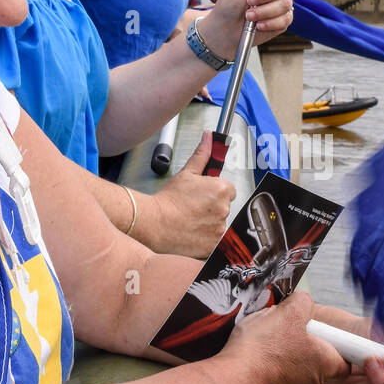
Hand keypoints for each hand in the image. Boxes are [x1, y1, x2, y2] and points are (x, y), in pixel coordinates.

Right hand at [134, 131, 235, 257]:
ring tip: (191, 220)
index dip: (214, 190)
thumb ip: (202, 155)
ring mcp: (220, 229)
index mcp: (221, 189)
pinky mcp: (214, 245)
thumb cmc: (168, 199)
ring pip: (220, 224)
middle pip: (225, 206)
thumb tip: (209, 138)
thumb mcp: (186, 173)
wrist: (156, 223)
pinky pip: (216, 241)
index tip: (203, 194)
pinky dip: (206, 238)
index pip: (228, 189)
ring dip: (209, 223)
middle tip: (193, 207)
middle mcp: (224, 209)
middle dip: (212, 206)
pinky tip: (193, 232)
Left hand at [198, 0, 293, 59]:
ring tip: (248, 15)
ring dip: (264, 11)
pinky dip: (269, 22)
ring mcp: (282, 2)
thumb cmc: (229, 2)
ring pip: (285, 3)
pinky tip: (258, 25)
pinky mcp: (284, 19)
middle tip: (248, 0)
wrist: (225, 29)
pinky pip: (286, 18)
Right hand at [225, 290, 348, 383]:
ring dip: (285, 352)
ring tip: (268, 338)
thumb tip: (305, 301)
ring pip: (296, 366)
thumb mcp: (288, 312)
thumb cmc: (265, 351)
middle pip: (317, 358)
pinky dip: (270, 363)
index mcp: (325, 362)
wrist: (236, 379)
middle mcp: (314, 381)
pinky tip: (257, 352)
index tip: (323, 331)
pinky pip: (278, 374)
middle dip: (304, 342)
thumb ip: (303, 302)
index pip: (345, 358)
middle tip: (288, 328)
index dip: (335, 342)